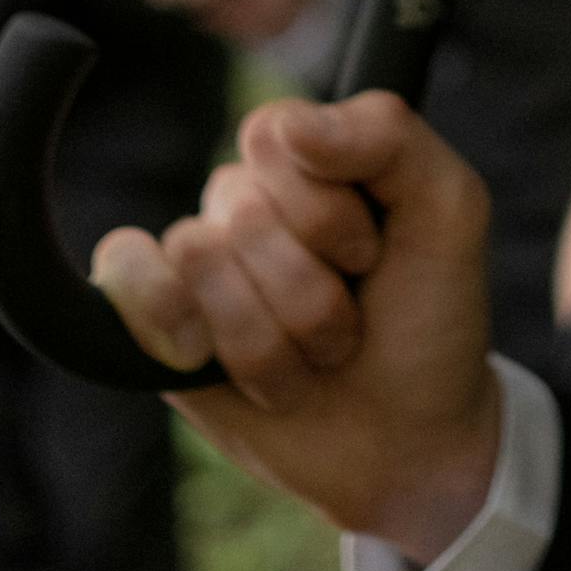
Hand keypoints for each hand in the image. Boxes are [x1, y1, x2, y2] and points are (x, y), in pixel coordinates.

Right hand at [92, 92, 497, 562]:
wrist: (410, 444)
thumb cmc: (430, 319)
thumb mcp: (449, 211)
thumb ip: (386, 137)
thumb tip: (285, 126)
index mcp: (307, 160)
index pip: (273, 137)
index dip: (329, 212)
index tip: (373, 256)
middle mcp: (244, 202)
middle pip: (240, 209)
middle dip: (311, 290)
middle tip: (349, 323)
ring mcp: (198, 265)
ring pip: (197, 258)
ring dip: (274, 339)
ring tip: (310, 360)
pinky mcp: (157, 325)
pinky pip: (121, 274)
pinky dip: (165, 319)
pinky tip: (205, 358)